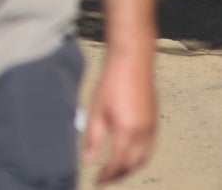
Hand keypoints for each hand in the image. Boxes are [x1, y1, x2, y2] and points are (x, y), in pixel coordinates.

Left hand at [82, 53, 156, 183]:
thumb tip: (86, 163)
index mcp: (127, 131)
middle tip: (103, 180)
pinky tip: (126, 157)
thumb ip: (92, 139)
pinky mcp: (155, 123)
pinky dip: (138, 159)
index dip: (106, 176)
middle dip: (117, 175)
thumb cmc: (110, 84)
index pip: (117, 163)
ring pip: (143, 159)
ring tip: (113, 172)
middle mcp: (144, 134)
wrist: (132, 63)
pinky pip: (149, 149)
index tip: (95, 182)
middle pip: (132, 165)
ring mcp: (152, 129)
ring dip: (129, 169)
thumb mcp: (96, 111)